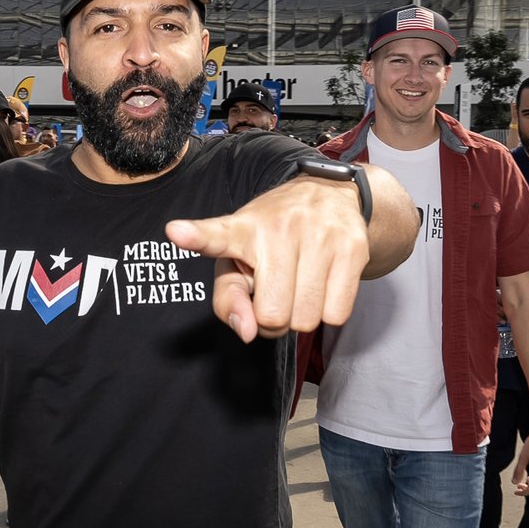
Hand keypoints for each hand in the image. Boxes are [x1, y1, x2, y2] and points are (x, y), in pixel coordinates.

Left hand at [165, 176, 368, 340]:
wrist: (331, 196)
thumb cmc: (272, 239)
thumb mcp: (238, 262)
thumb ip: (229, 300)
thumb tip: (248, 331)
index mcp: (241, 229)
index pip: (216, 235)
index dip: (196, 237)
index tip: (176, 233)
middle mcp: (280, 228)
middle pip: (273, 315)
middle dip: (274, 318)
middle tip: (278, 292)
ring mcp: (319, 235)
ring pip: (307, 319)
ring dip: (302, 316)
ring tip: (300, 286)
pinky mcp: (352, 247)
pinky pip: (337, 314)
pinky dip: (329, 311)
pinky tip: (323, 285)